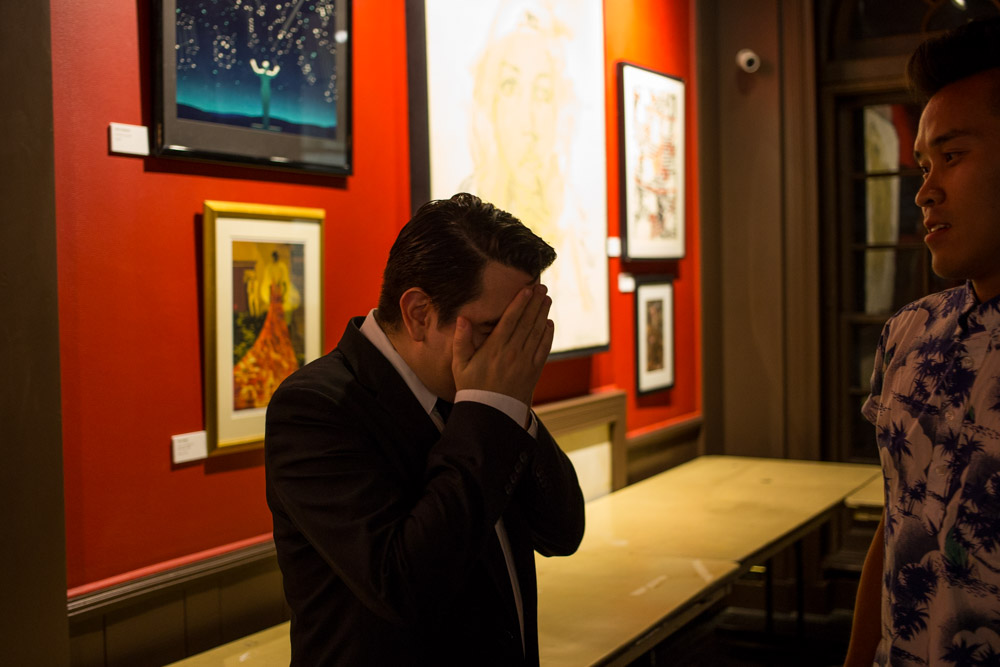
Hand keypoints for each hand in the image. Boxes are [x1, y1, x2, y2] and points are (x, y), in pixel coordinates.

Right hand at [452, 284, 553, 404]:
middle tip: (541, 287)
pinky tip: (549, 324)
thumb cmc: (472, 387)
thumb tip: (463, 319)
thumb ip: (461, 341)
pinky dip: (548, 335)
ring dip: (543, 314)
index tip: (526, 289)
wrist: (491, 413)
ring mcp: (525, 362)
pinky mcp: (534, 371)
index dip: (519, 303)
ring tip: (546, 299)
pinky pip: (544, 349)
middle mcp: (512, 352)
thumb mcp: (459, 365)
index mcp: (494, 348)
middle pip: (527, 322)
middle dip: (535, 303)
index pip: (510, 320)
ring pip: (537, 332)